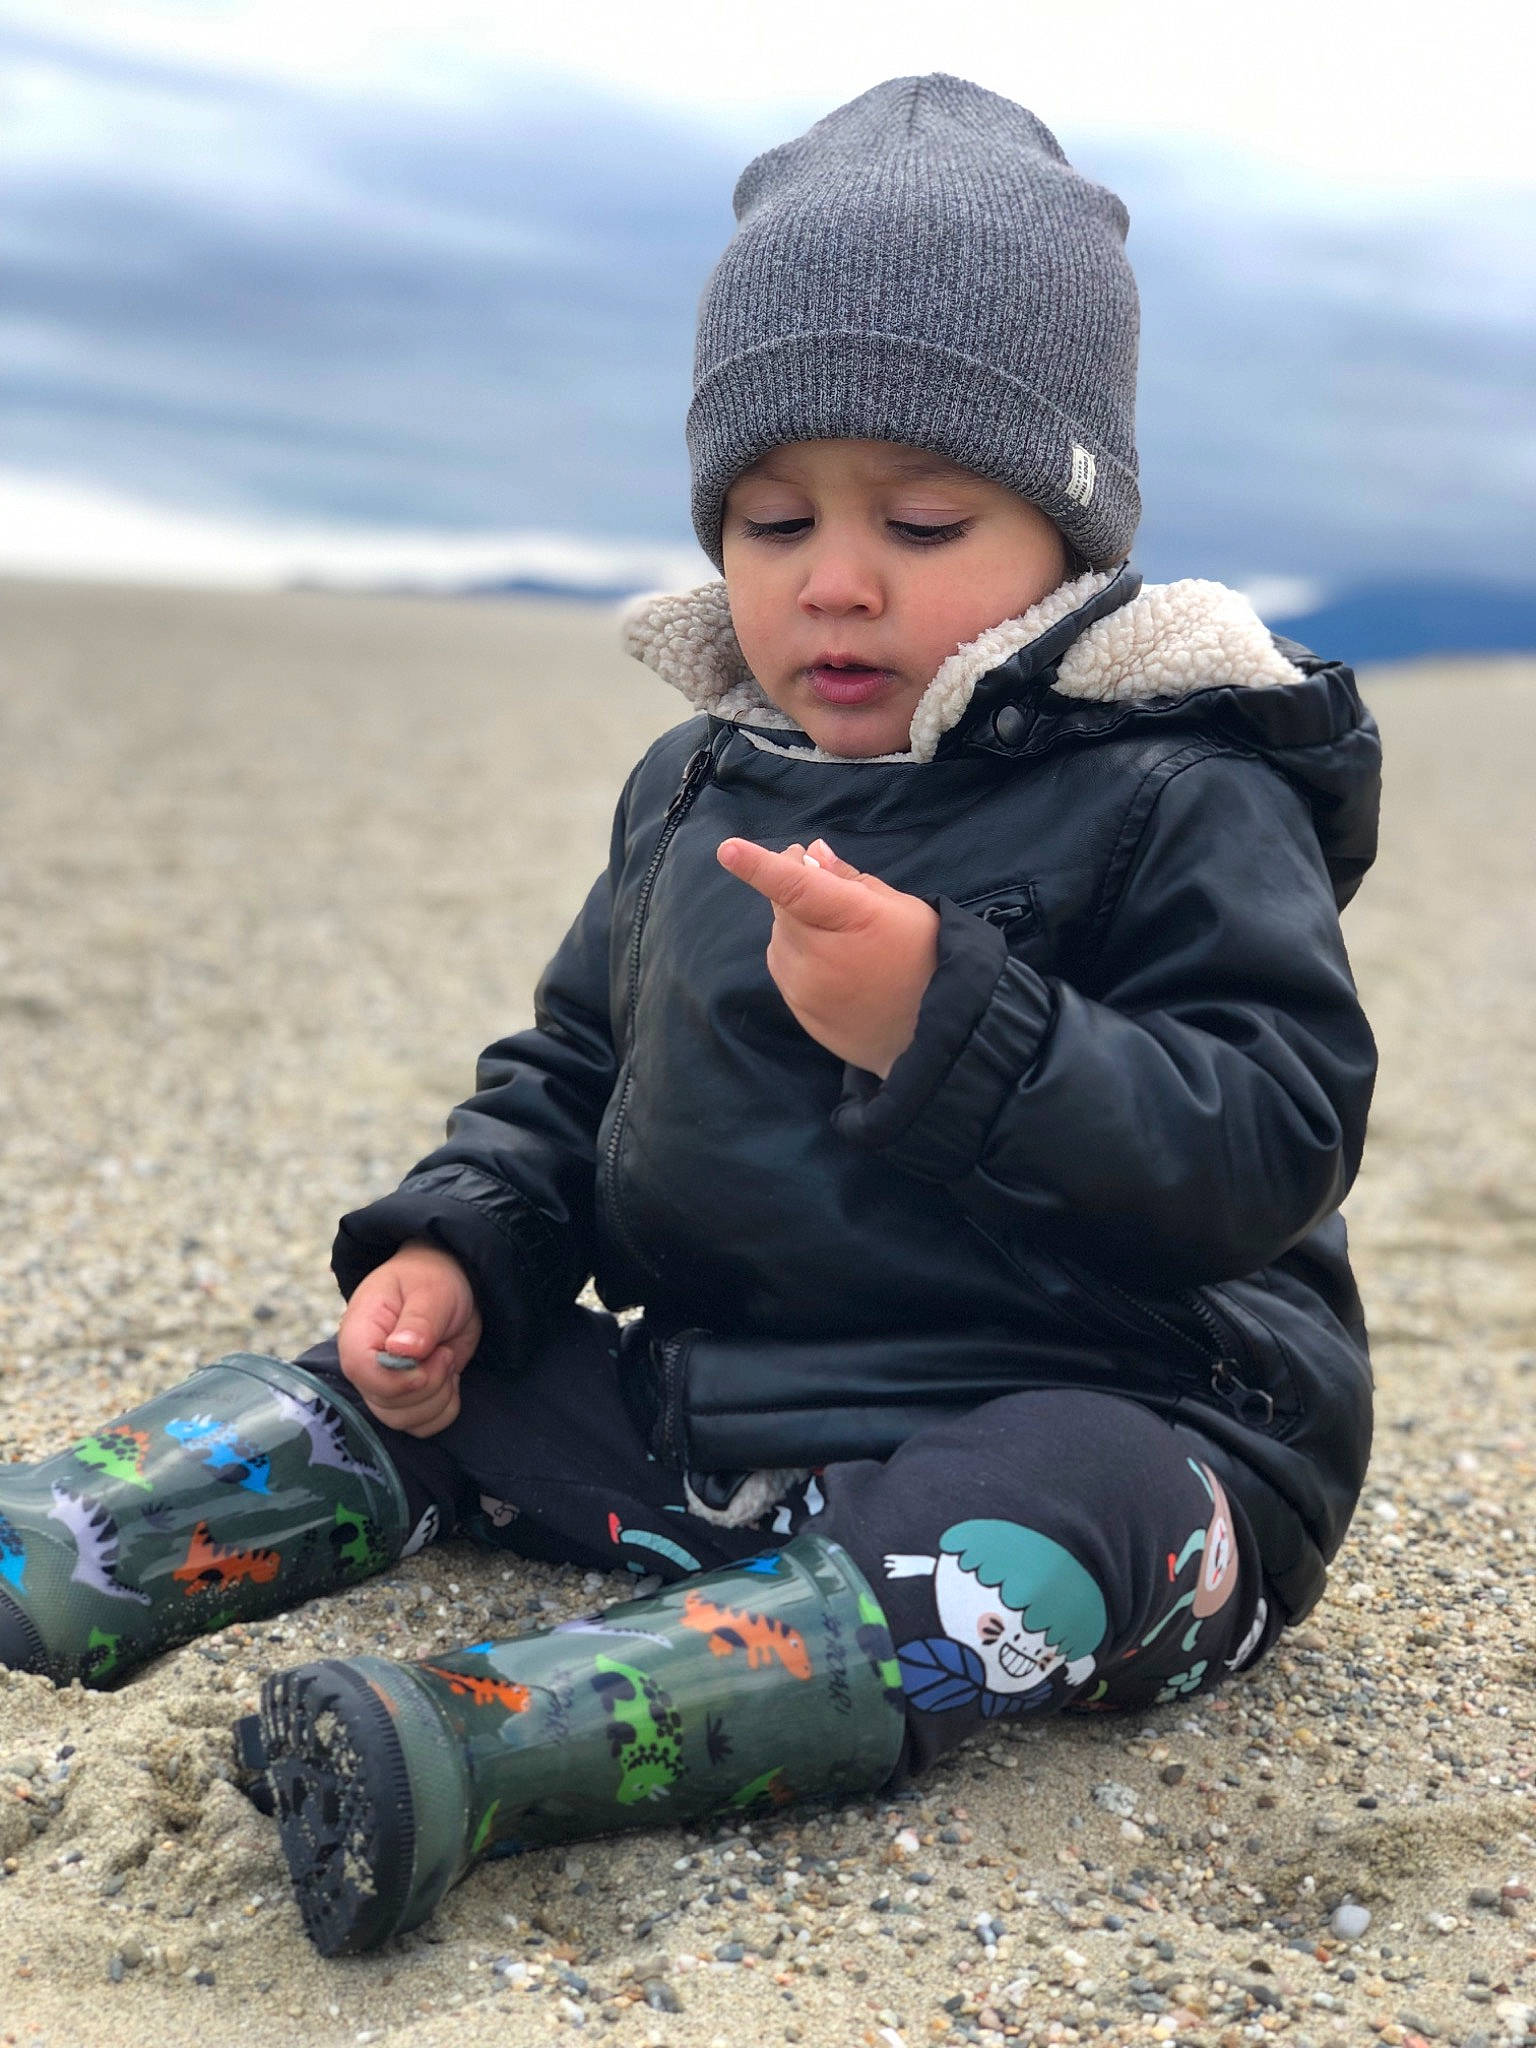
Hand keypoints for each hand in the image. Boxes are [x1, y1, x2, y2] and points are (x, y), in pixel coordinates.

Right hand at [335, 1239, 481, 1436]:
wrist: (446, 1284)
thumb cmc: (432, 1278)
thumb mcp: (431, 1289)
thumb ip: (419, 1320)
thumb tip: (402, 1350)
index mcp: (360, 1331)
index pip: (361, 1370)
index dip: (397, 1378)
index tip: (429, 1358)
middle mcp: (365, 1364)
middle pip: (385, 1404)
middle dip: (428, 1385)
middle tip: (444, 1351)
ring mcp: (384, 1385)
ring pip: (403, 1420)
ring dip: (438, 1397)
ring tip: (446, 1359)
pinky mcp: (406, 1399)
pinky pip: (421, 1426)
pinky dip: (444, 1410)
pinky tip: (449, 1379)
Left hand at [716, 835, 938, 1077]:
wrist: (932, 1032)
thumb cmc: (923, 958)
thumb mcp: (902, 908)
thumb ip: (850, 879)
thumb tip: (812, 853)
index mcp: (853, 919)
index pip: (797, 888)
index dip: (760, 867)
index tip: (728, 850)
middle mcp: (821, 955)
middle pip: (782, 908)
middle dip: (794, 890)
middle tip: (822, 883)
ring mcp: (806, 988)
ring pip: (779, 937)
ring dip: (795, 925)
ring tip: (839, 937)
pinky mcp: (799, 1009)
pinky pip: (784, 966)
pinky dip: (798, 954)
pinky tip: (833, 963)